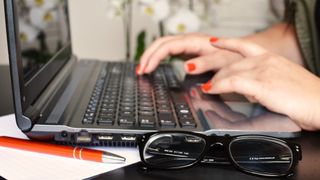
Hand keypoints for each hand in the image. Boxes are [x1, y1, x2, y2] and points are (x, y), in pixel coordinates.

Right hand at [137, 33, 241, 73]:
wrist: (242, 52)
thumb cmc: (234, 57)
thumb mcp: (222, 61)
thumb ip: (205, 63)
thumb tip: (186, 66)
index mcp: (195, 42)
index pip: (167, 47)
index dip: (154, 57)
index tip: (146, 70)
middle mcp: (189, 41)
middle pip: (161, 43)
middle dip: (148, 56)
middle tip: (139, 71)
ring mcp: (187, 45)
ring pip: (163, 46)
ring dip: (151, 56)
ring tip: (142, 68)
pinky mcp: (188, 51)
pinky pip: (168, 51)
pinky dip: (158, 58)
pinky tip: (154, 65)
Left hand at [201, 38, 319, 129]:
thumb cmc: (306, 96)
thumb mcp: (283, 81)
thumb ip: (265, 80)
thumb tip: (250, 88)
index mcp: (272, 58)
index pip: (245, 45)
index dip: (227, 43)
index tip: (215, 42)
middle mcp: (266, 61)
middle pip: (232, 63)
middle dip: (218, 73)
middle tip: (209, 81)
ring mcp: (263, 71)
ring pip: (230, 72)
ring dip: (215, 81)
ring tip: (207, 88)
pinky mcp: (261, 84)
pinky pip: (232, 83)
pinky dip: (218, 86)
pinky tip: (212, 90)